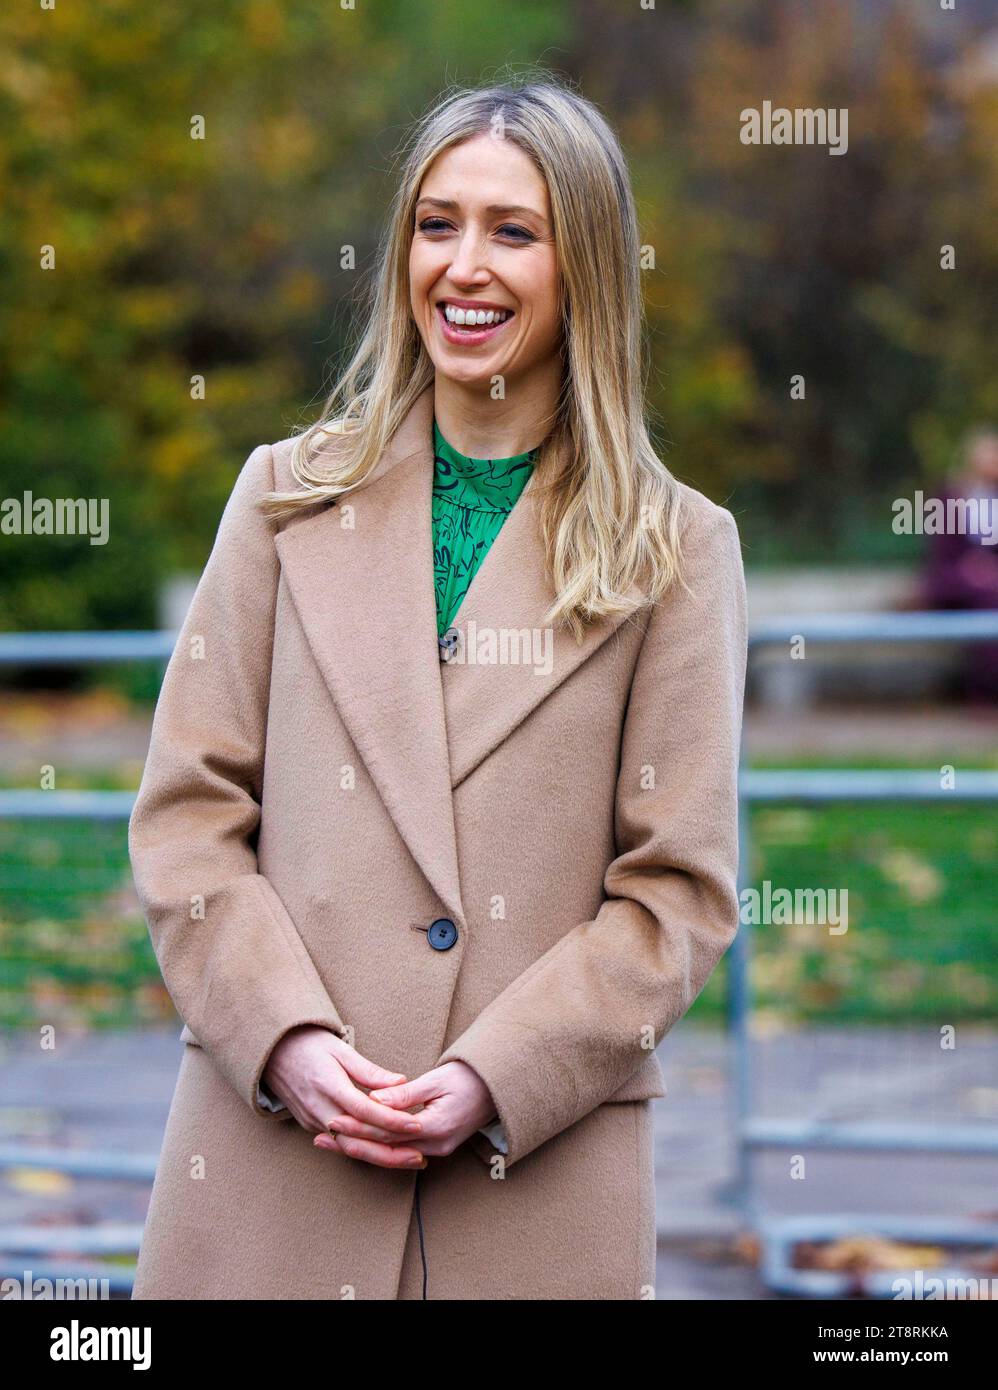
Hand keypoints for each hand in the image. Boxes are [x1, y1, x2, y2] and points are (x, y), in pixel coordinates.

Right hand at [263, 1025, 427, 1169]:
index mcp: (329, 1085)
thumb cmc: (310, 1044)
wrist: (273, 1051)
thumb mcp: (342, 1050)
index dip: (391, 1120)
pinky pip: (339, 1143)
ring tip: (407, 1159)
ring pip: (349, 1146)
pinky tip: (383, 1154)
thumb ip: (370, 1072)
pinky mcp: (309, 1125)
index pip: (365, 1110)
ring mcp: (312, 1120)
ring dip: (379, 1156)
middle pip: (358, 1139)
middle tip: (419, 1156)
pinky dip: (362, 1149)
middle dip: (390, 1151)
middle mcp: (319, 1109)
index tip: (416, 1124)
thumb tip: (401, 1082)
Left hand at [317, 1061, 496, 1159]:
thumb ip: (405, 1093)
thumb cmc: (469, 1077)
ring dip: (361, 1147)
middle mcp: (436, 1144)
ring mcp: (438, 1149)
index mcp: (436, 1126)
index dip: (358, 1126)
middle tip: (322, 1137)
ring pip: (391, 1154)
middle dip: (352, 1143)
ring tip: (332, 1142)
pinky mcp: (436, 1145)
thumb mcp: (437, 1079)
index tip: (334, 1120)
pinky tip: (359, 1141)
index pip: (387, 1132)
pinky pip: (401, 1150)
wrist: (498, 1087)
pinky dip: (379, 1146)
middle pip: (385, 1150)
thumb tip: (375, 1098)